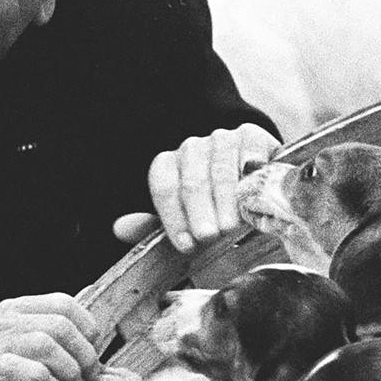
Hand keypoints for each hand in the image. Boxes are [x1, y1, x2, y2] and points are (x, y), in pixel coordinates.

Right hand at [0, 292, 101, 380]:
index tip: (93, 353)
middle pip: (60, 325)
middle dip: (83, 354)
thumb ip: (53, 336)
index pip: (63, 303)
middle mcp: (0, 321)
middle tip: (87, 378)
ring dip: (69, 370)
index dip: (87, 328)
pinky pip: (30, 370)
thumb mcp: (27, 351)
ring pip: (47, 344)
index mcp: (13, 310)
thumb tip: (93, 328)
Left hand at [131, 122, 279, 251]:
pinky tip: (254, 198)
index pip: (162, 185)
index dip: (171, 216)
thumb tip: (119, 228)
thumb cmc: (217, 212)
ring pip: (219, 169)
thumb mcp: (185, 222)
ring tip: (230, 226)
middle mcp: (192, 148)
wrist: (260, 192)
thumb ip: (153, 226)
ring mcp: (223, 139)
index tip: (185, 244)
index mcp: (169, 165)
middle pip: (191, 179)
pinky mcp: (252, 136)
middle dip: (198, 211)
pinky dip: (250, 178)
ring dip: (224, 200)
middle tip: (208, 236)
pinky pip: (249, 155)